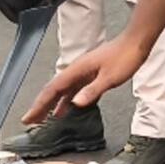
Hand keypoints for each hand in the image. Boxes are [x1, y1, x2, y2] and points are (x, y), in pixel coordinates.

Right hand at [23, 33, 145, 125]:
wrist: (136, 43)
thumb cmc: (125, 57)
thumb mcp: (109, 78)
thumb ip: (92, 91)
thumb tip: (75, 103)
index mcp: (77, 70)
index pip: (52, 90)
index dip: (39, 105)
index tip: (29, 117)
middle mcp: (76, 70)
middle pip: (53, 91)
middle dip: (40, 106)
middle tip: (30, 121)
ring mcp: (83, 73)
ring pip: (62, 92)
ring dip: (51, 105)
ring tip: (42, 118)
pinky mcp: (90, 75)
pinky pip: (72, 90)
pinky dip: (65, 101)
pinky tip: (63, 110)